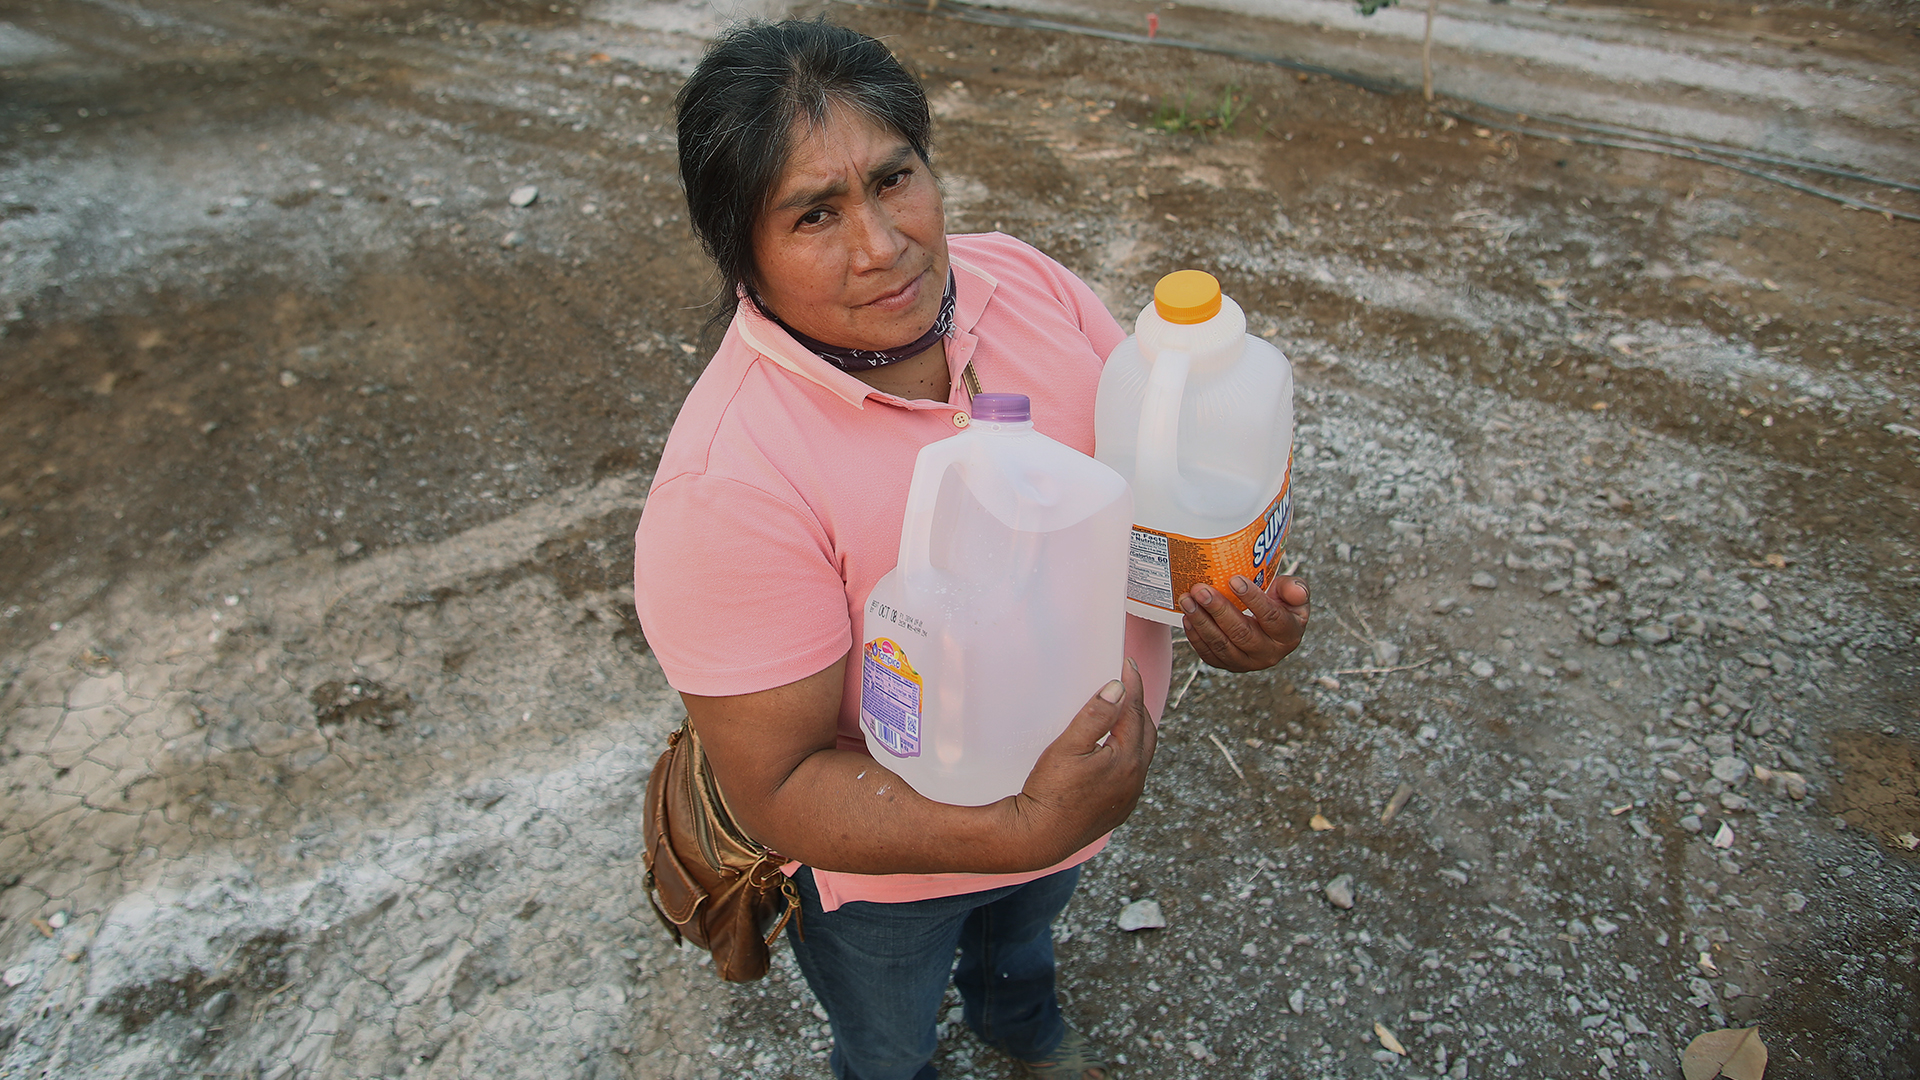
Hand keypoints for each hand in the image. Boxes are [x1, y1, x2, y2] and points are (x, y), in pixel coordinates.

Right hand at [1013, 658, 1156, 860]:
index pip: (1134, 711)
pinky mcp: (1119, 809)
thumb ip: (1095, 716)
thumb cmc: (1049, 792)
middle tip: (1126, 684)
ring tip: (1122, 712)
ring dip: (1135, 730)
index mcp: (1128, 759)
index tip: (1128, 664)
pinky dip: (1128, 754)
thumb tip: (1117, 688)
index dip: (1132, 684)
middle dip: (1138, 705)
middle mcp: (1136, 778)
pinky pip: (1132, 774)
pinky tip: (1114, 750)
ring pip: (1141, 754)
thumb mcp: (1068, 747)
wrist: (1038, 838)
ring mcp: (1129, 796)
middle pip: (1146, 731)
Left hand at [1181, 575, 1309, 672]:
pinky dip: (1196, 636)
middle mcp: (1269, 653)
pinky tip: (1187, 617)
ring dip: (1201, 621)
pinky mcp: (1228, 665)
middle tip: (1201, 590)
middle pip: (1242, 633)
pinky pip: (1210, 654)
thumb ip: (1295, 589)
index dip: (1252, 599)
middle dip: (1218, 610)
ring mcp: (1247, 662)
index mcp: (1288, 635)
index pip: (1271, 618)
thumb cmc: (1281, 605)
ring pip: (1222, 645)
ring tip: (1188, 600)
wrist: (1268, 626)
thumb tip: (1298, 593)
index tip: (1233, 580)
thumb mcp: (1293, 594)